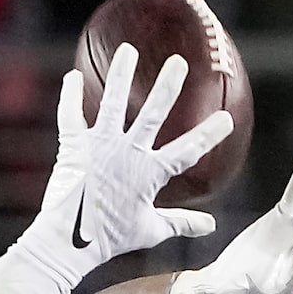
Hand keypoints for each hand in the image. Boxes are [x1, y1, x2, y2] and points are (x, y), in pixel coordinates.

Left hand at [25, 50, 229, 279]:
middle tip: (178, 63)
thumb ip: (181, 222)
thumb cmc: (109, 239)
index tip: (225, 118)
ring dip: (121, 76)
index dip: (208, 135)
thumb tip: (210, 226)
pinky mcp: (74, 148)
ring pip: (113, 104)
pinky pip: (70, 116)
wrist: (66, 243)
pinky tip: (72, 76)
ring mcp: (99, 148)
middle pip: (152, 115)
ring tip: (128, 50)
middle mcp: (126, 155)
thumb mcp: (149, 231)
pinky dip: (70, 96)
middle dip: (167, 87)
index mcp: (149, 174)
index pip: (186, 151)